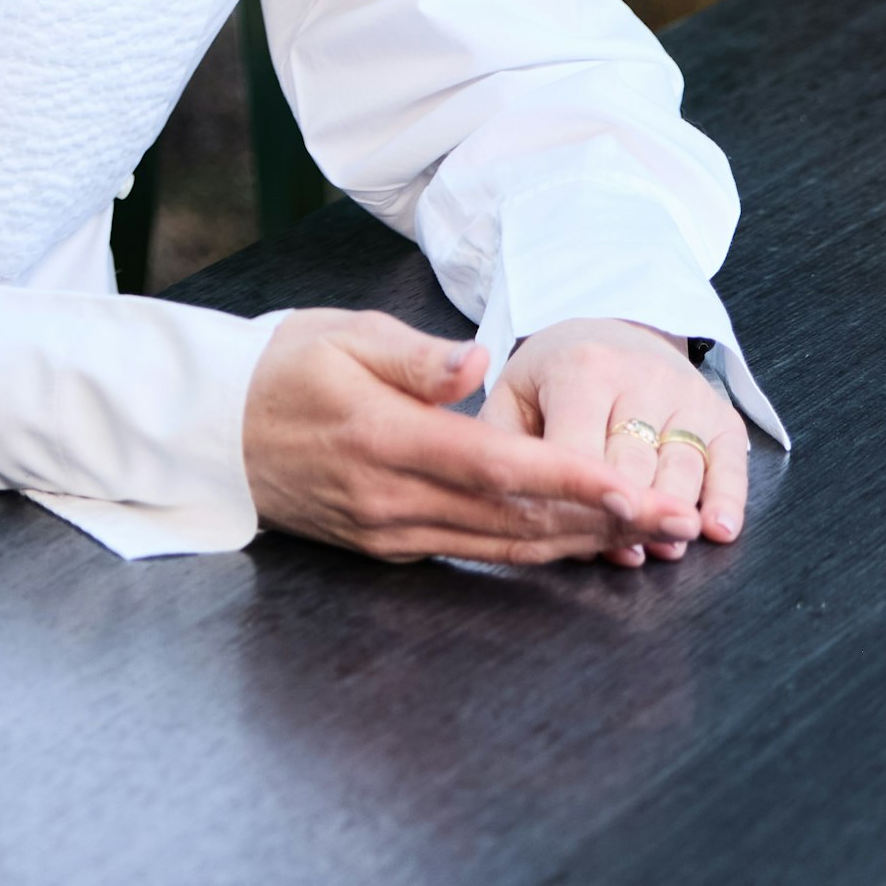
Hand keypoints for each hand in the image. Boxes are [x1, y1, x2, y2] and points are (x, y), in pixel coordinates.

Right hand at [243, 308, 699, 565]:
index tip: (632, 486)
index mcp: (382, 437)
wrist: (211, 429)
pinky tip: (575, 539)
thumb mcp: (340, 334)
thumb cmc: (280, 367)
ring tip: (646, 534)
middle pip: (513, 520)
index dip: (569, 479)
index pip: (495, 467)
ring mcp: (387, 531)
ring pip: (500, 545)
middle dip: (602, 521)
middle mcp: (389, 497)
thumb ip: (414, 355)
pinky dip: (530, 548)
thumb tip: (476, 361)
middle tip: (675, 519)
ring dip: (578, 542)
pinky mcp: (385, 547)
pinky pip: (471, 550)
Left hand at [488, 316, 751, 566]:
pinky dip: (727, 501)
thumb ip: (508, 446)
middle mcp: (639, 377)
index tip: (570, 534)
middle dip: (624, 514)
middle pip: (634, 464)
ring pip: (682, 469)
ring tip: (662, 548)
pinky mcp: (721, 414)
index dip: (575, 494)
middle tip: (617, 551)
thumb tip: (528, 514)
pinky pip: (730, 463)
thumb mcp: (514, 394)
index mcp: (580, 369)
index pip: (577, 445)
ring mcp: (686, 395)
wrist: (615, 333)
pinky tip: (719, 530)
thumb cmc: (555, 377)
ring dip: (672, 517)